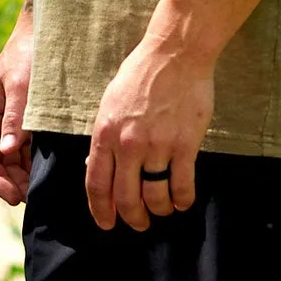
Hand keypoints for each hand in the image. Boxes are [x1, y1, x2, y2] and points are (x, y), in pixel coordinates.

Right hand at [0, 6, 35, 205]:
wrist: (48, 32)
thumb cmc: (30, 55)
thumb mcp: (21, 85)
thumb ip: (15, 117)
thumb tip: (9, 151)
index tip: (16, 198)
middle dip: (14, 184)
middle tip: (37, 198)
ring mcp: (14, 125)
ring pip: (15, 162)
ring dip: (27, 178)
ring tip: (47, 190)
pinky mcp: (31, 123)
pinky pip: (31, 151)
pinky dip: (39, 165)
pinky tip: (55, 172)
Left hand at [86, 26, 215, 231]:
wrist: (174, 56)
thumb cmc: (139, 76)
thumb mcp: (108, 105)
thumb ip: (103, 138)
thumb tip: (95, 167)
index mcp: (105, 135)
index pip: (97, 184)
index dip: (100, 210)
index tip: (106, 223)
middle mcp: (128, 145)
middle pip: (126, 197)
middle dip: (131, 217)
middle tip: (138, 224)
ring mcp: (158, 146)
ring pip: (155, 195)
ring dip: (158, 210)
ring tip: (162, 211)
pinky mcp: (185, 145)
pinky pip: (183, 184)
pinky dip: (183, 200)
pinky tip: (183, 202)